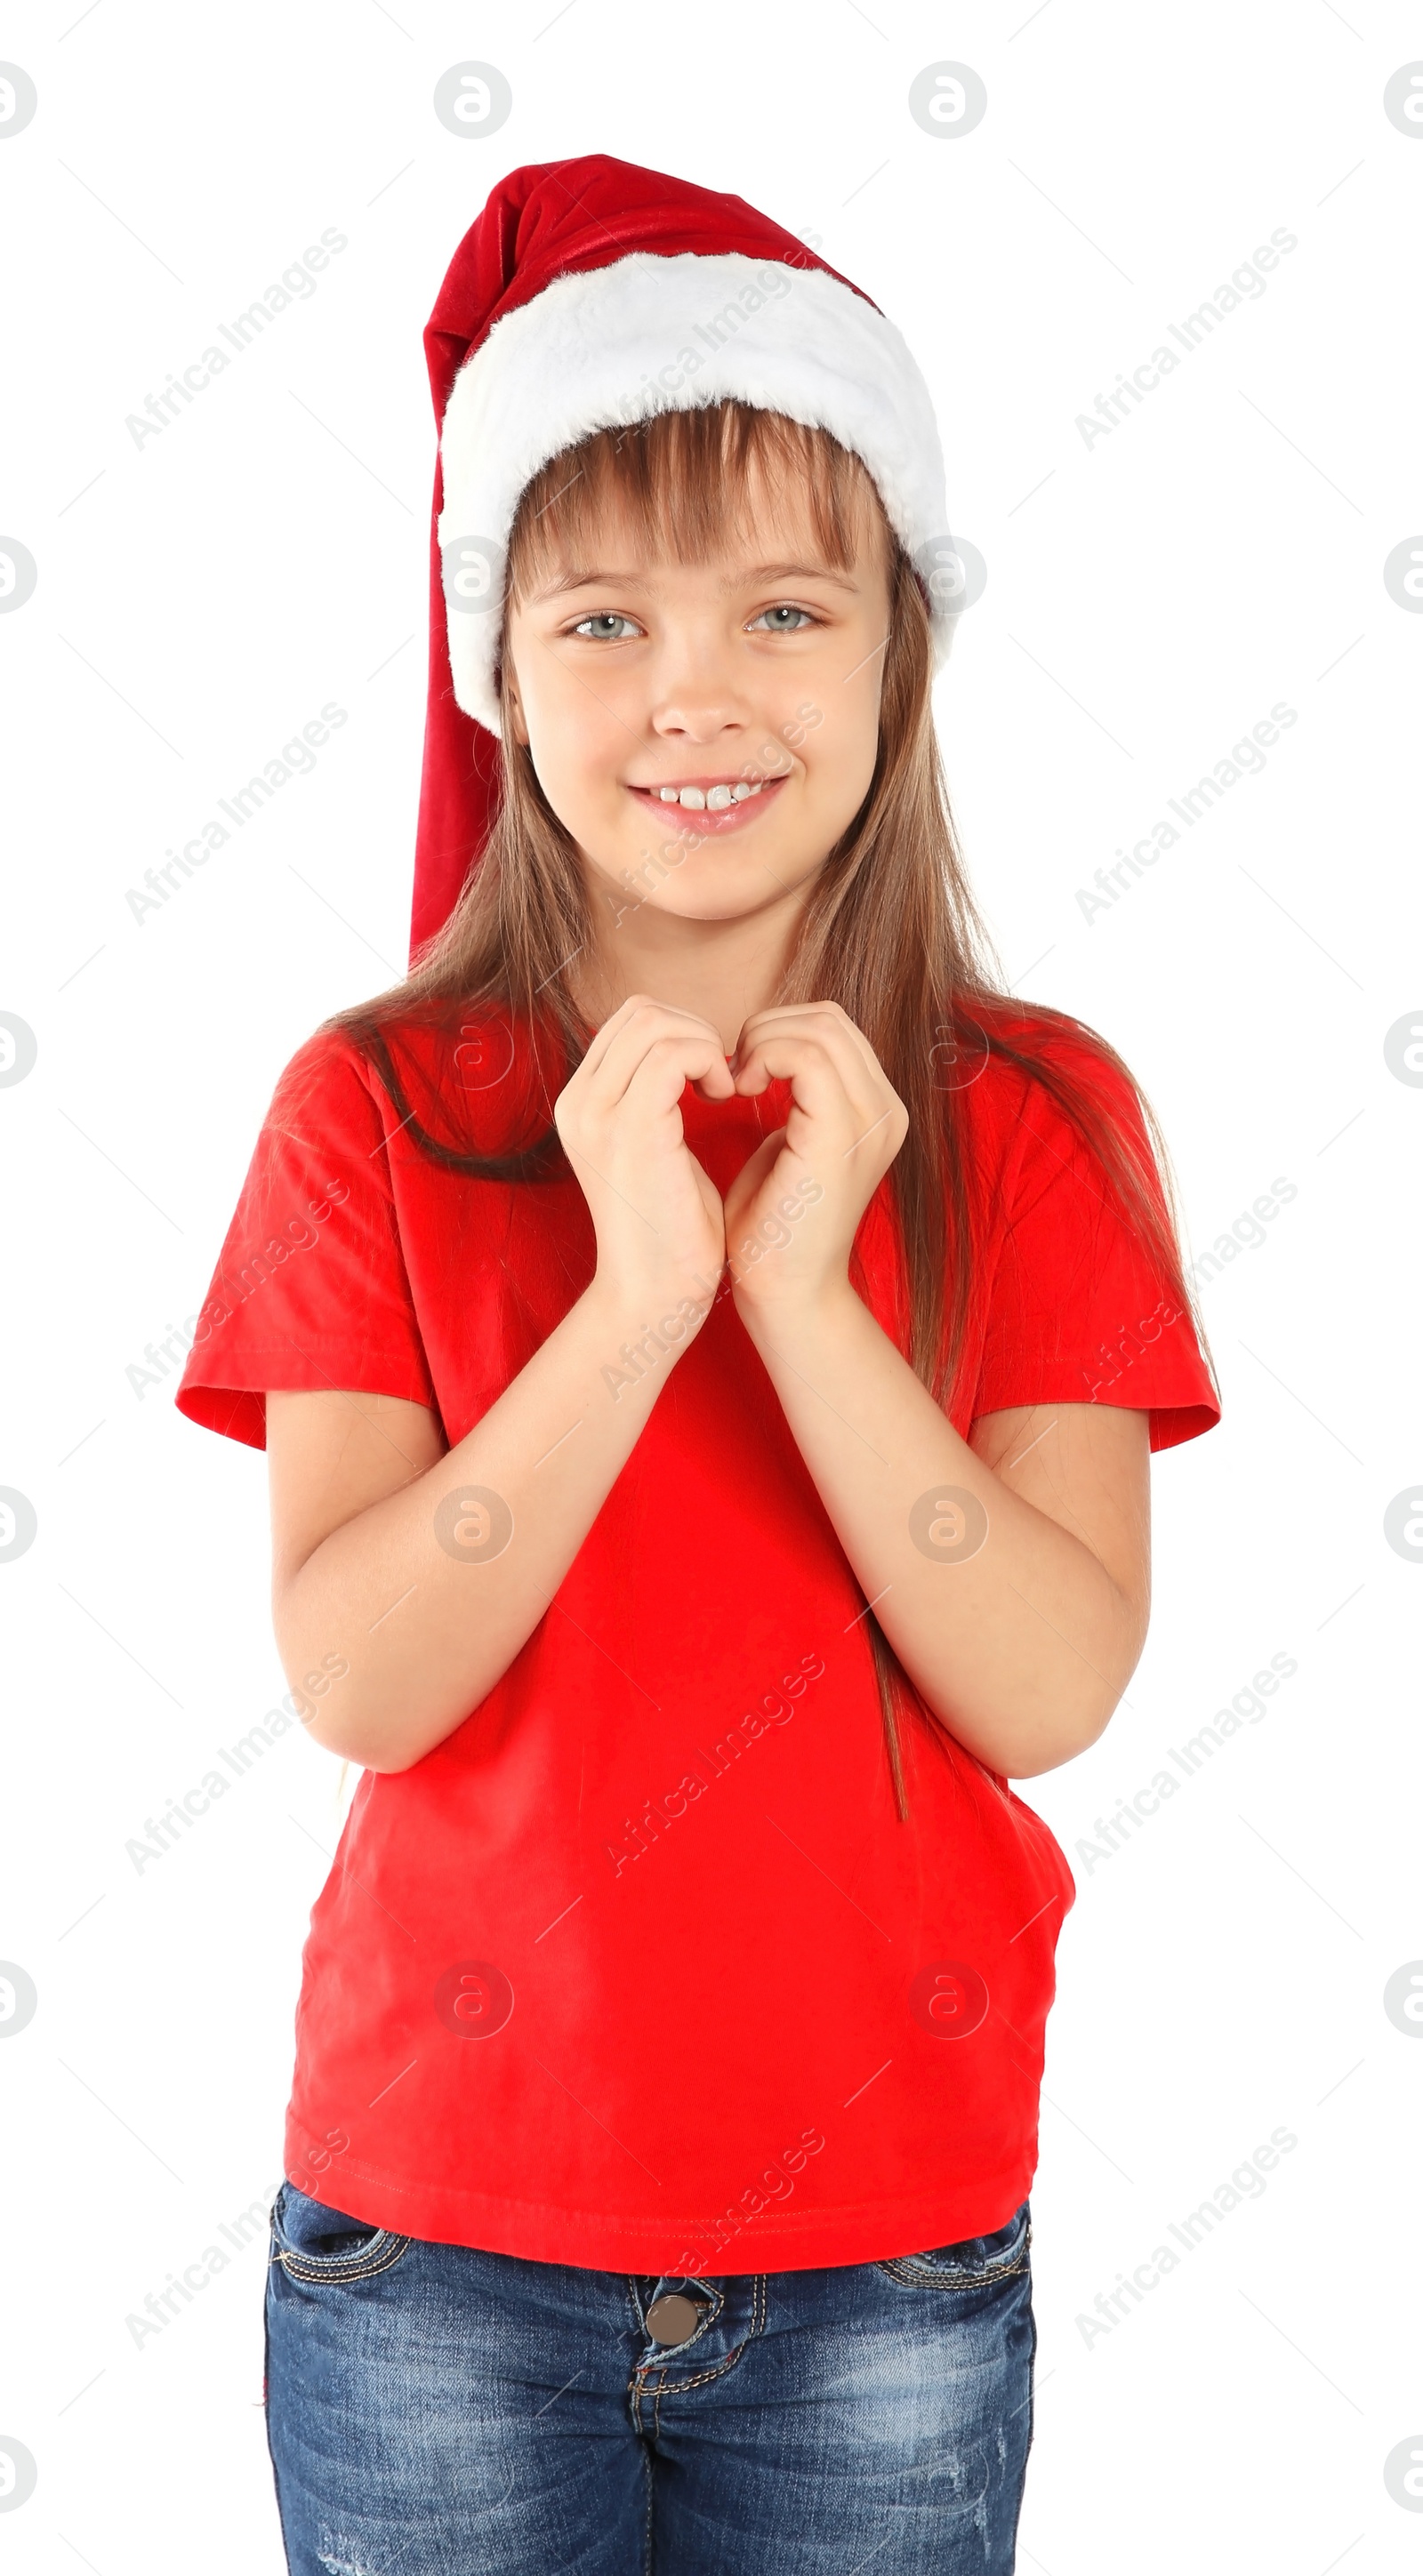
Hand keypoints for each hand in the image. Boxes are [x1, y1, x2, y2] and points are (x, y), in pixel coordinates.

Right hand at [555, 995, 733, 1324]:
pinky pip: (672, 1053)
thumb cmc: (672, 1233)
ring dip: (705, 1045)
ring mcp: (597, 1113)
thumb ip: (658, 1099)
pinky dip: (708, 1062)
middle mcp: (577, 1103)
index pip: (629, 1021)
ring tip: (724, 1088)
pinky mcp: (630, 1128)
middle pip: (640, 1011)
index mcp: (580, 1106)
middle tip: (722, 1078)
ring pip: (656, 1023)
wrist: (656, 1297)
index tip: (710, 1076)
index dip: (681, 1032)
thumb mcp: (657, 1149)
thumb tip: (691, 1056)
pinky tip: (723, 1097)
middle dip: (695, 1030)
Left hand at [722, 1002, 908, 1322]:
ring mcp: (872, 1123)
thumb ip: (792, 1096)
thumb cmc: (771, 1228)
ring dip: (762, 1043)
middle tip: (732, 1074)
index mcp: (876, 1110)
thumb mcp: (786, 1144)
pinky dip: (764, 1058)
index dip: (778, 1032)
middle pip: (830, 1019)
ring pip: (820, 1028)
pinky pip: (807, 1057)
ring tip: (734, 1084)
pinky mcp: (843, 1138)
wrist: (783, 1294)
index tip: (738, 1071)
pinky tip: (738, 1091)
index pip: (833, 1028)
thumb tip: (767, 1051)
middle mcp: (887, 1112)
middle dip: (768, 1029)